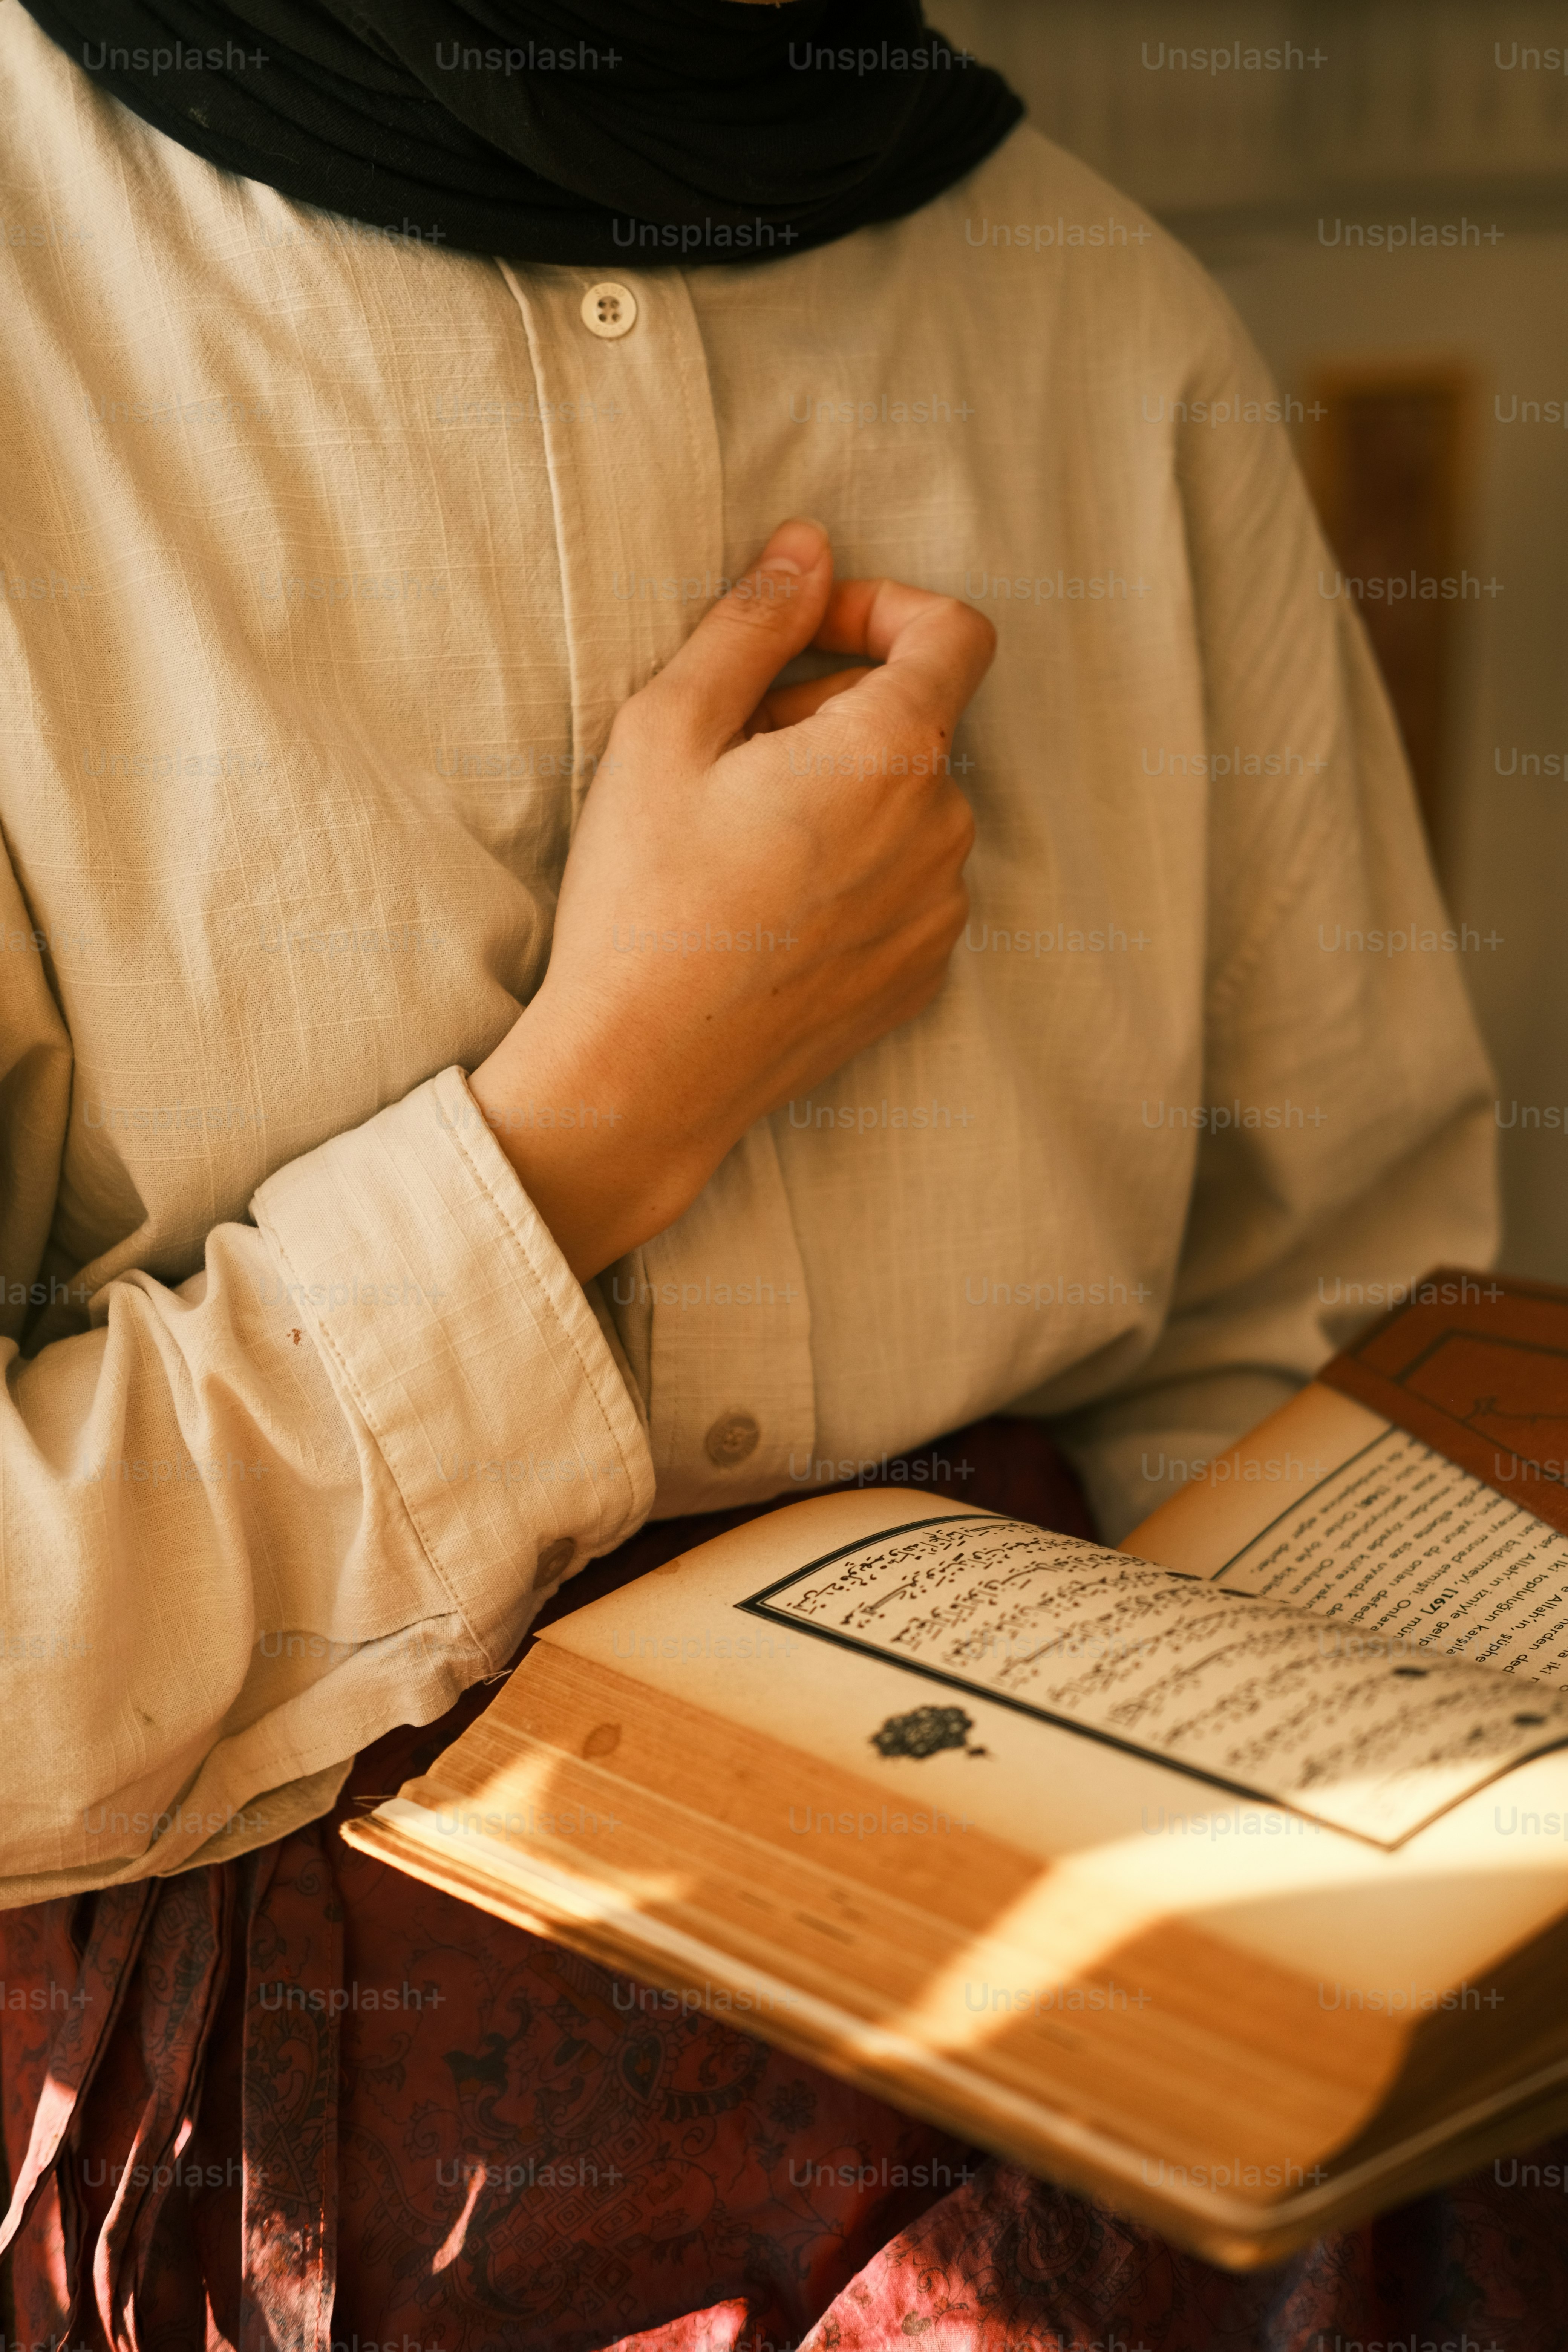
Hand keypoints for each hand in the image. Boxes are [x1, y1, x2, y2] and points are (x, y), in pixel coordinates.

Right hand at [468, 518, 994, 1279]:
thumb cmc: (645, 897)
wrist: (645, 1072)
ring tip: (739, 837)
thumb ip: (753, 622)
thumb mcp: (669, 728)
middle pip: (916, 722)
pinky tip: (765, 905)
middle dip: (831, 709)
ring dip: (839, 793)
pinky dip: (851, 869)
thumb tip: (808, 547)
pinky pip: (902, 885)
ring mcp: (938, 913)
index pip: (953, 632)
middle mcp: (942, 831)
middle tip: (727, 752)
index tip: (808, 635)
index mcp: (893, 753)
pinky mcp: (919, 976)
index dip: (882, 609)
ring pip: (907, 807)